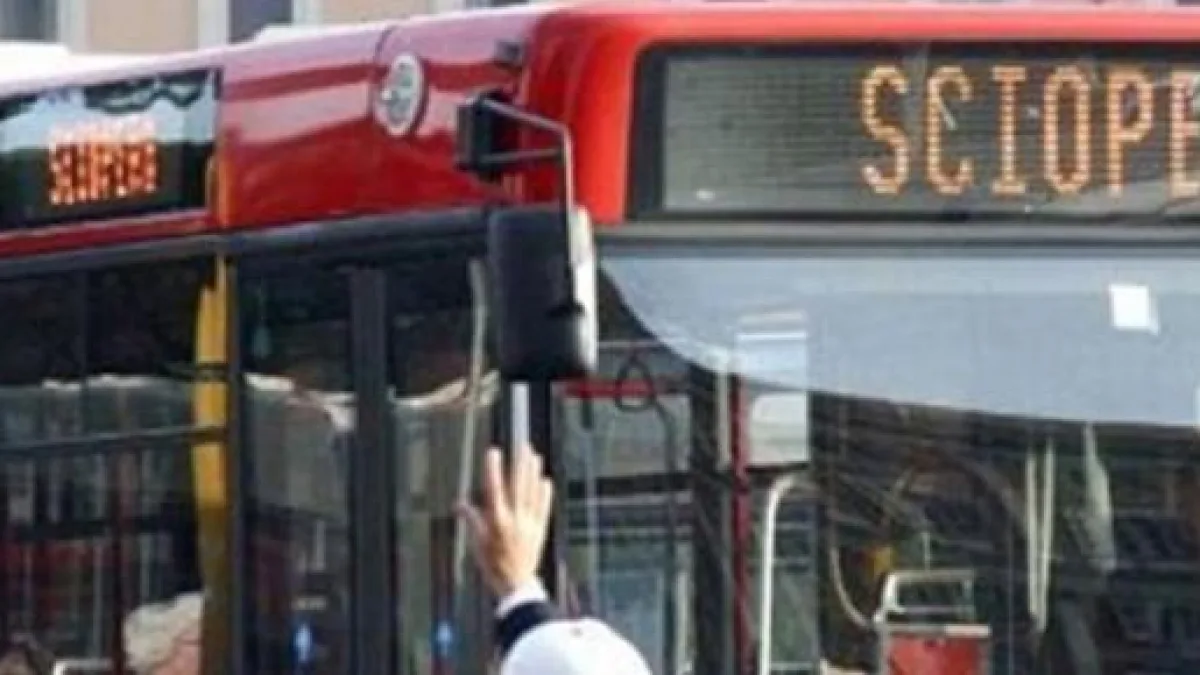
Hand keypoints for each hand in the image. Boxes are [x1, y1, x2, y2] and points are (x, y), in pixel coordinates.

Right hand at [458, 444, 553, 597]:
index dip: (493, 469)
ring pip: (532, 493)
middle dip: (519, 465)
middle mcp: (514, 520)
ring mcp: (529, 524)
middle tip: (522, 446)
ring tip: (534, 456)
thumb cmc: (493, 565)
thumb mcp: (477, 543)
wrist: (515, 584)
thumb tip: (460, 503)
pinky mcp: (539, 529)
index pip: (494, 490)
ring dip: (533, 473)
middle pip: (518, 486)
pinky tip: (546, 480)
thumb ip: (471, 520)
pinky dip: (545, 494)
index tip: (493, 452)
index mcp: (497, 522)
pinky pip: (543, 507)